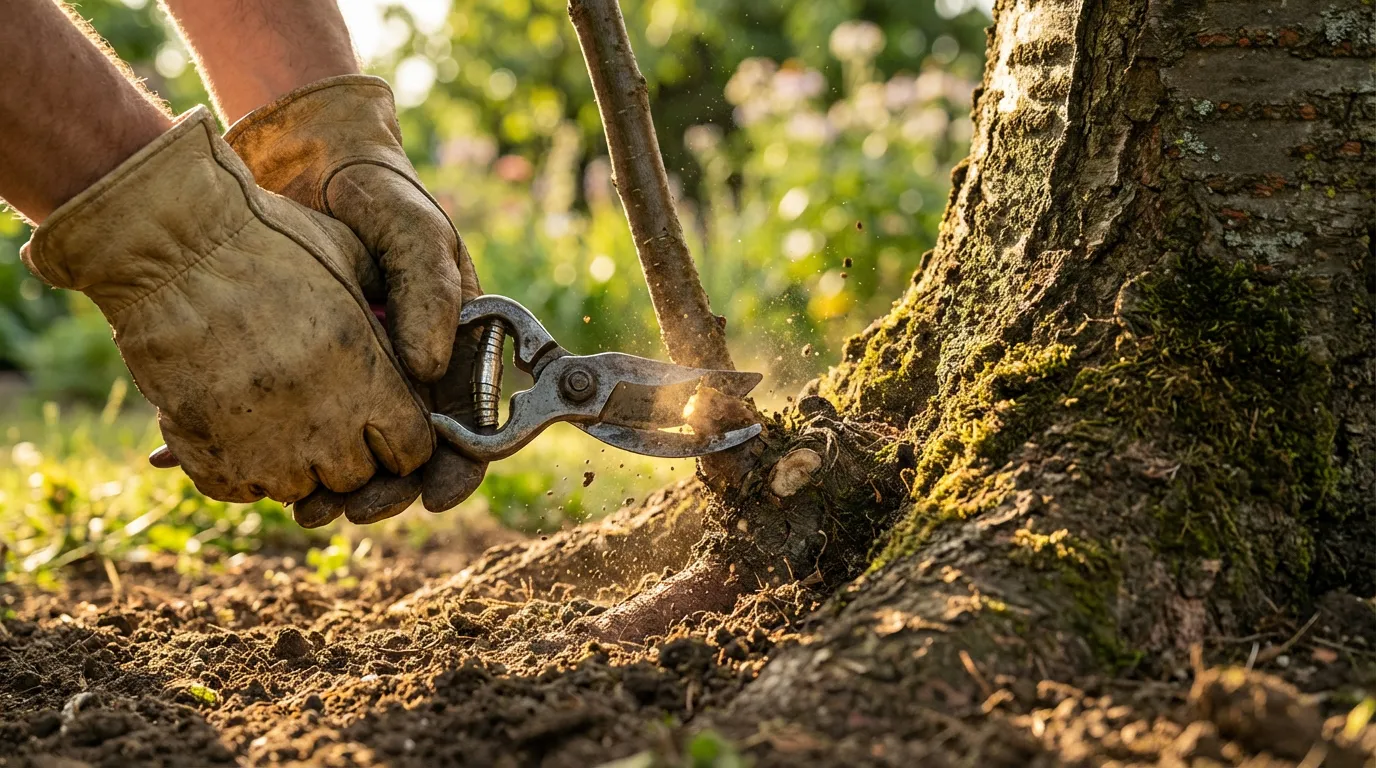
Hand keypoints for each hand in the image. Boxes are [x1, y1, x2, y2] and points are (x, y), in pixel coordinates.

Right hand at [23, 107, 432, 502]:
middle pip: (358, 476)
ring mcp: (266, 447)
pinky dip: (241, 467)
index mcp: (368, 378)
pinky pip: (241, 489)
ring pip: (299, 489)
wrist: (170, 245)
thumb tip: (421, 347)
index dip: (401, 437)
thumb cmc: (268, 239)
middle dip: (350, 452)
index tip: (382, 419)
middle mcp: (325, 423)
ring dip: (293, 461)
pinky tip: (234, 424)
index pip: (414, 450)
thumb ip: (393, 310)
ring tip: (276, 414)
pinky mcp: (211, 458)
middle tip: (324, 412)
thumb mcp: (353, 260)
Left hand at [225, 75, 486, 523]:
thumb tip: (430, 370)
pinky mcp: (303, 372)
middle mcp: (406, 374)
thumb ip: (431, 294)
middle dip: (386, 492)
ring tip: (304, 504)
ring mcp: (353, 376)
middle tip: (353, 507)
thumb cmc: (379, 196)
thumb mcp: (416, 233)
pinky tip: (264, 474)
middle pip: (407, 458)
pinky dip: (281, 453)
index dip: (458, 470)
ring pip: (350, 454)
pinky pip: (298, 425)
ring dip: (333, 489)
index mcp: (451, 349)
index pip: (469, 427)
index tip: (433, 496)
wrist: (302, 164)